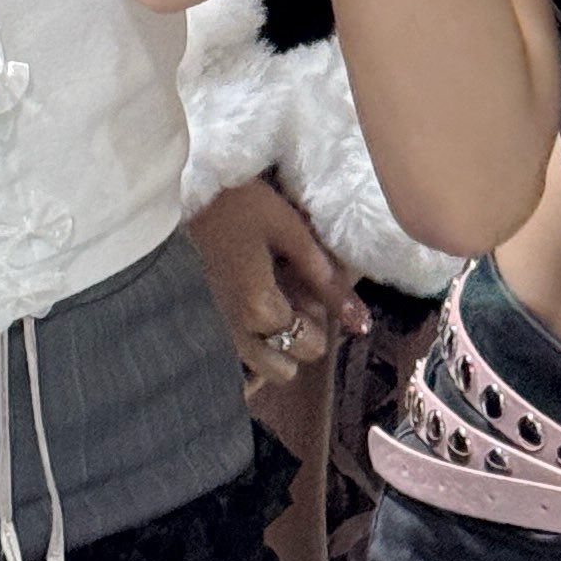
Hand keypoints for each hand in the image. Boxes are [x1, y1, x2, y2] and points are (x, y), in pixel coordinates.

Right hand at [187, 173, 367, 379]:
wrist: (199, 191)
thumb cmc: (248, 206)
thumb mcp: (295, 234)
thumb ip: (328, 281)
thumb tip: (361, 323)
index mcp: (259, 309)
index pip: (310, 345)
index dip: (320, 317)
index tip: (310, 282)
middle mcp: (238, 330)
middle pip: (285, 370)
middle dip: (299, 340)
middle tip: (295, 295)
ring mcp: (222, 328)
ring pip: (261, 366)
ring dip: (277, 343)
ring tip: (277, 298)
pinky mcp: (214, 319)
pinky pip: (244, 352)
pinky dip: (259, 339)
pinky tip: (261, 301)